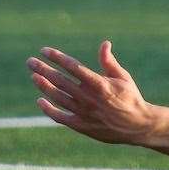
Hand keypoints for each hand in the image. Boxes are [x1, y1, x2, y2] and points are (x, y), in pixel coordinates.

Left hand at [28, 41, 157, 143]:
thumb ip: (109, 62)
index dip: (56, 57)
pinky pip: (59, 117)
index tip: (44, 51)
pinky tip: (41, 100)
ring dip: (43, 86)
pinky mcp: (81, 125)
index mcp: (98, 83)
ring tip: (34, 76)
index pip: (72, 66)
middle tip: (30, 62)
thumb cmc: (131, 98)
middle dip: (43, 69)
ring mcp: (83, 112)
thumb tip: (104, 43)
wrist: (138, 126)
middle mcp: (87, 97)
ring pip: (57, 96)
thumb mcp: (123, 77)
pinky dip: (48, 109)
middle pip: (59, 80)